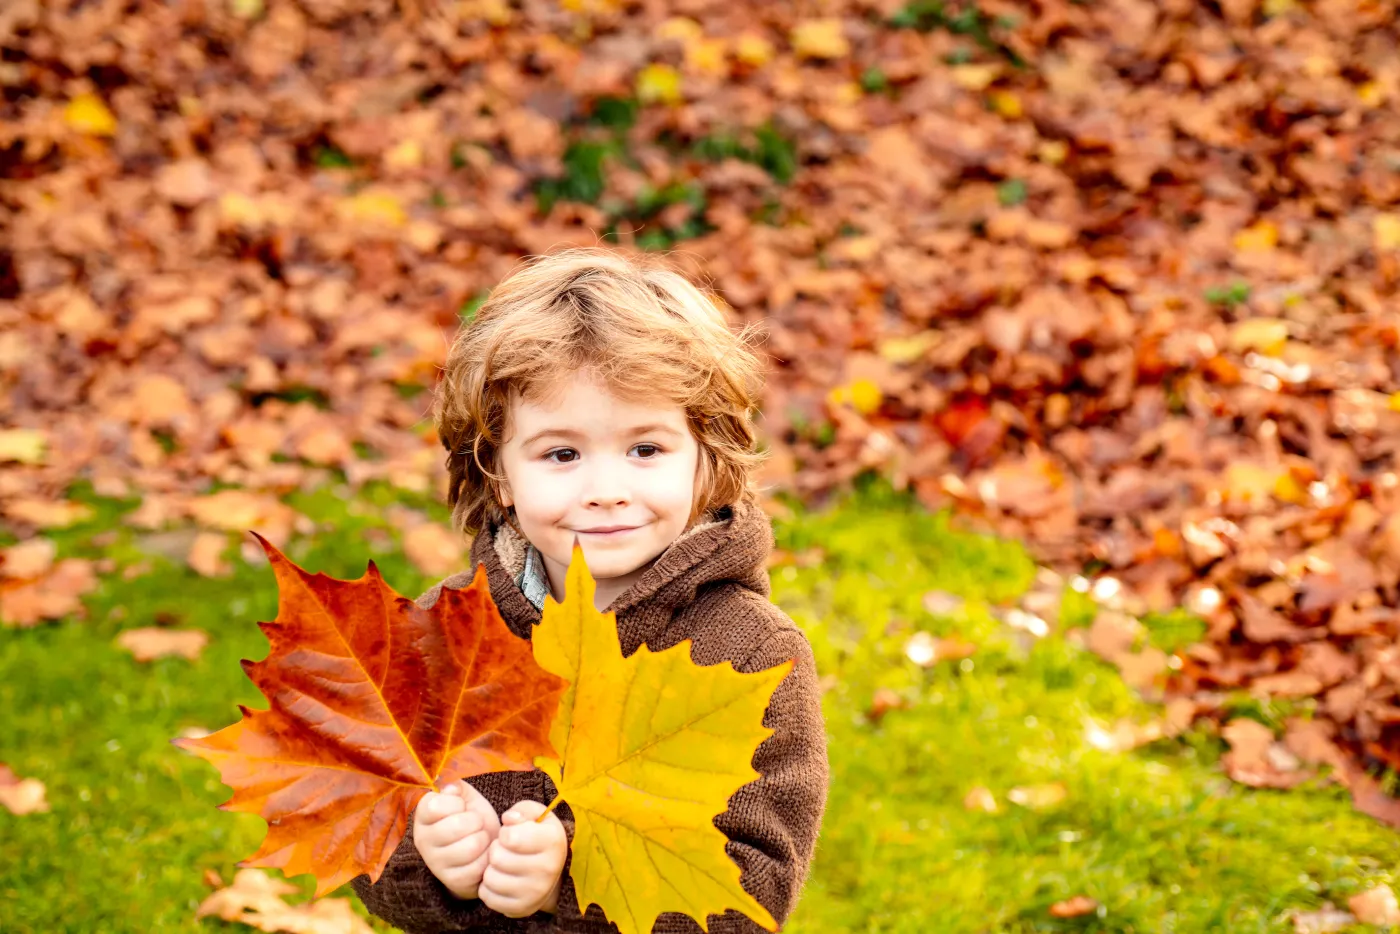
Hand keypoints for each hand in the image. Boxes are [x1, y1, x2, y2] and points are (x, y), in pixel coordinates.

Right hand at [413, 781, 501, 899]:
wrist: (481, 846)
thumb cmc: (471, 817)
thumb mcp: (465, 796)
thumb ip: (457, 787)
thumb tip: (451, 790)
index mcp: (422, 816)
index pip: (436, 806)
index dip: (457, 803)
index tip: (460, 807)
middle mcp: (422, 841)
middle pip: (458, 825)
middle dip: (475, 821)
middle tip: (475, 824)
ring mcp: (436, 863)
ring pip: (471, 847)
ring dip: (483, 839)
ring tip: (480, 838)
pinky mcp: (452, 880)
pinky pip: (478, 867)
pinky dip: (487, 858)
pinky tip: (482, 854)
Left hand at [478, 800, 568, 917]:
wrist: (553, 871)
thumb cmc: (539, 836)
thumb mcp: (536, 815)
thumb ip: (521, 810)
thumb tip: (508, 819)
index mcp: (552, 841)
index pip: (510, 837)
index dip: (504, 833)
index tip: (512, 835)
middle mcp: (547, 869)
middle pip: (497, 858)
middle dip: (496, 850)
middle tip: (505, 850)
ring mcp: (535, 892)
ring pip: (490, 879)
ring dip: (491, 869)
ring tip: (502, 865)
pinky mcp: (522, 908)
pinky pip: (488, 897)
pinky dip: (488, 887)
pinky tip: (501, 879)